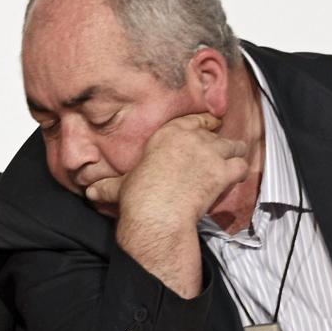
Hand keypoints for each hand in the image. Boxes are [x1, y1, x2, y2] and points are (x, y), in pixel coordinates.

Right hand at [87, 113, 248, 297]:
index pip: (193, 120)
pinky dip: (241, 171)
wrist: (157, 210)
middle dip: (220, 141)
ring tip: (235, 161)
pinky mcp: (224, 171)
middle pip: (216, 133)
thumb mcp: (122, 186)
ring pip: (233, 145)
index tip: (209, 127)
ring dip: (235, 154)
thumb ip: (109, 185)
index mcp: (168, 134)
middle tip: (222, 150)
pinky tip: (238, 177)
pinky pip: (242, 166)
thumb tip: (90, 192)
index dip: (204, 124)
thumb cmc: (138, 195)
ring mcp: (210, 153)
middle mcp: (192, 138)